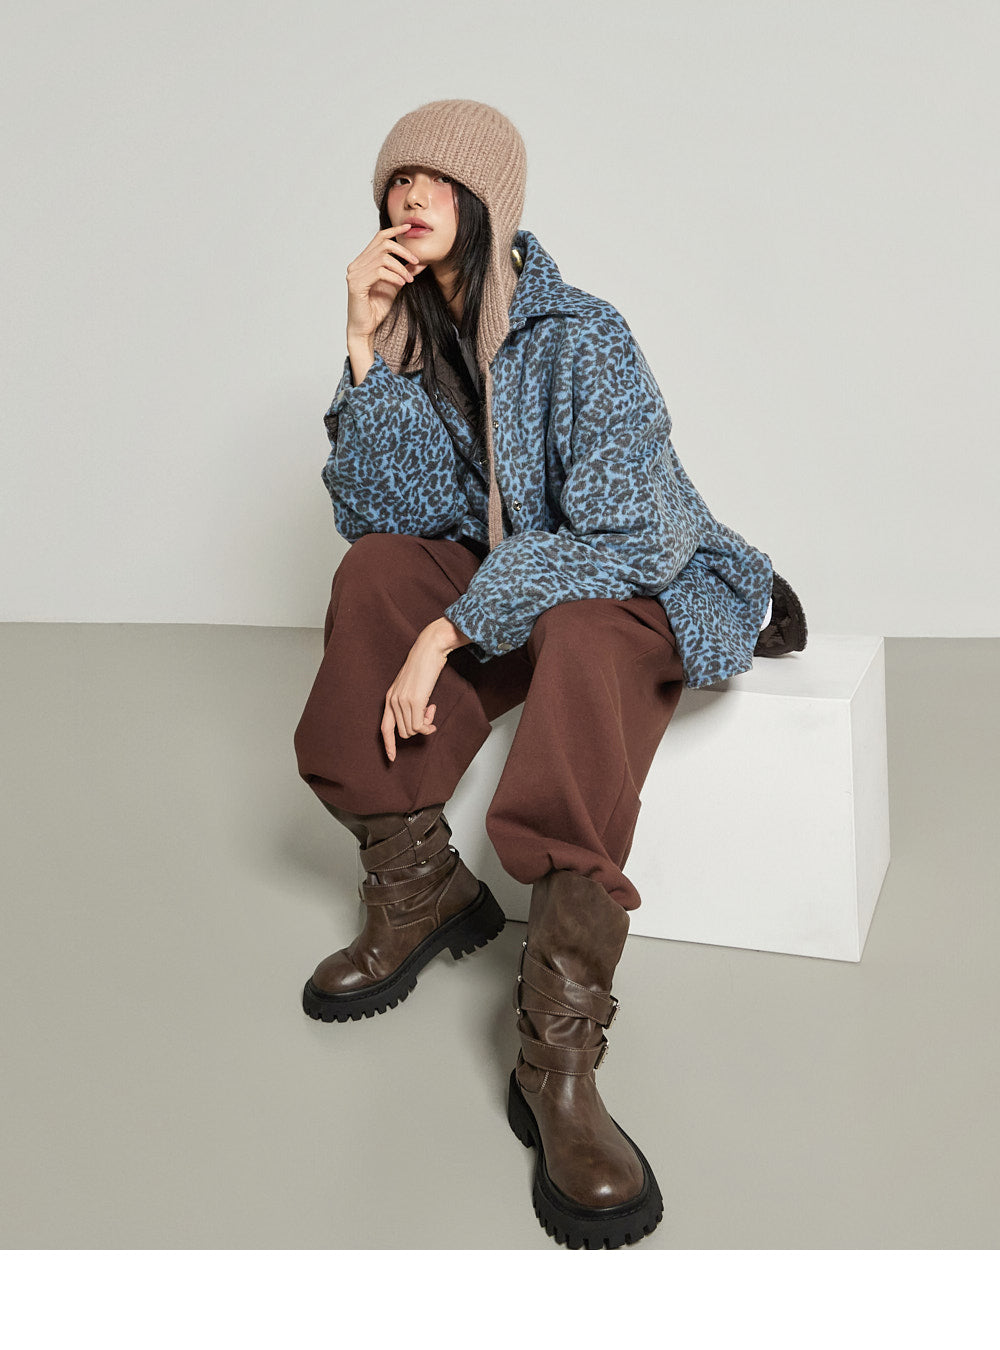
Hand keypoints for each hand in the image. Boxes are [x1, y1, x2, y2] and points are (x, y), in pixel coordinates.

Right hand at [346, 224, 427, 342]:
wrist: (365, 328)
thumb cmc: (377, 308)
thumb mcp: (395, 285)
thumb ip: (404, 272)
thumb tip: (420, 262)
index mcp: (363, 262)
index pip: (378, 238)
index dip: (394, 230)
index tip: (409, 227)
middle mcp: (356, 265)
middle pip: (383, 244)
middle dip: (403, 251)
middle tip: (416, 261)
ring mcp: (354, 273)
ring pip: (383, 259)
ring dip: (401, 268)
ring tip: (409, 280)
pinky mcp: (356, 284)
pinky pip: (380, 272)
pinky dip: (394, 276)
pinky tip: (402, 284)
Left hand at [381, 618, 470, 761]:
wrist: (429, 650)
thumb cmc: (423, 667)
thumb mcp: (410, 687)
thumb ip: (408, 703)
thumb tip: (417, 722)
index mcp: (389, 698)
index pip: (384, 728)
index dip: (388, 745)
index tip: (391, 758)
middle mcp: (392, 702)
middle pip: (403, 733)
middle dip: (418, 728)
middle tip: (429, 713)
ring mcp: (402, 702)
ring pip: (412, 730)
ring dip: (425, 724)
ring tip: (431, 707)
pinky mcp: (414, 702)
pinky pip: (420, 726)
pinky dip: (429, 724)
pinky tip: (433, 707)